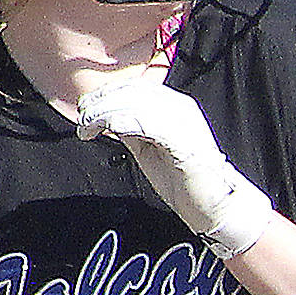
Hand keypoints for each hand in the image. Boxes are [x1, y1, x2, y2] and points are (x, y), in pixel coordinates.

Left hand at [77, 69, 273, 258]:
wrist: (213, 206)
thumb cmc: (182, 182)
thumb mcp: (147, 150)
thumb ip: (131, 132)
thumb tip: (106, 119)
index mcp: (174, 106)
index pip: (134, 88)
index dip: (106, 94)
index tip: (85, 110)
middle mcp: (180, 107)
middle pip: (132, 92)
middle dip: (101, 102)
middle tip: (82, 120)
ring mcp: (184, 122)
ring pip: (136, 104)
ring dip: (105, 113)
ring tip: (87, 128)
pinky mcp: (184, 139)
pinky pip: (149, 122)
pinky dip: (124, 122)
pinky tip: (108, 129)